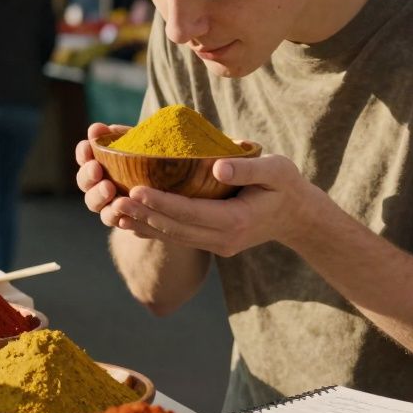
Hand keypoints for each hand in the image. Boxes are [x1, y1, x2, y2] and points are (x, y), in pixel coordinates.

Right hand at [75, 122, 146, 231]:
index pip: (85, 157)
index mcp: (101, 163)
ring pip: (95, 204)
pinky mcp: (124, 220)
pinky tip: (122, 213)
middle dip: (87, 174)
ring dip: (99, 196)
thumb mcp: (143, 145)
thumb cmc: (154, 160)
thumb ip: (125, 137)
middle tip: (96, 168)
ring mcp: (109, 205)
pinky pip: (115, 221)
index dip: (83, 152)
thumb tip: (110, 128)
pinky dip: (116, 217)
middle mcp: (100, 185)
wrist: (177, 189)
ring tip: (109, 188)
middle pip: (84, 182)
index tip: (88, 146)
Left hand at [110, 154, 324, 256]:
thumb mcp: (277, 171)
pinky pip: (177, 236)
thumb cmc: (286, 187)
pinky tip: (131, 220)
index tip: (136, 190)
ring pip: (172, 236)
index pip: (190, 212)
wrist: (298, 217)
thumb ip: (248, 170)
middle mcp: (223, 238)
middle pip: (175, 228)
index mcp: (236, 220)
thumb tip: (217, 168)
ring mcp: (216, 244)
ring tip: (114, 210)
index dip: (161, 202)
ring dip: (143, 224)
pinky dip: (154, 229)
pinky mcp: (211, 242)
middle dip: (143, 215)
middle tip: (114, 200)